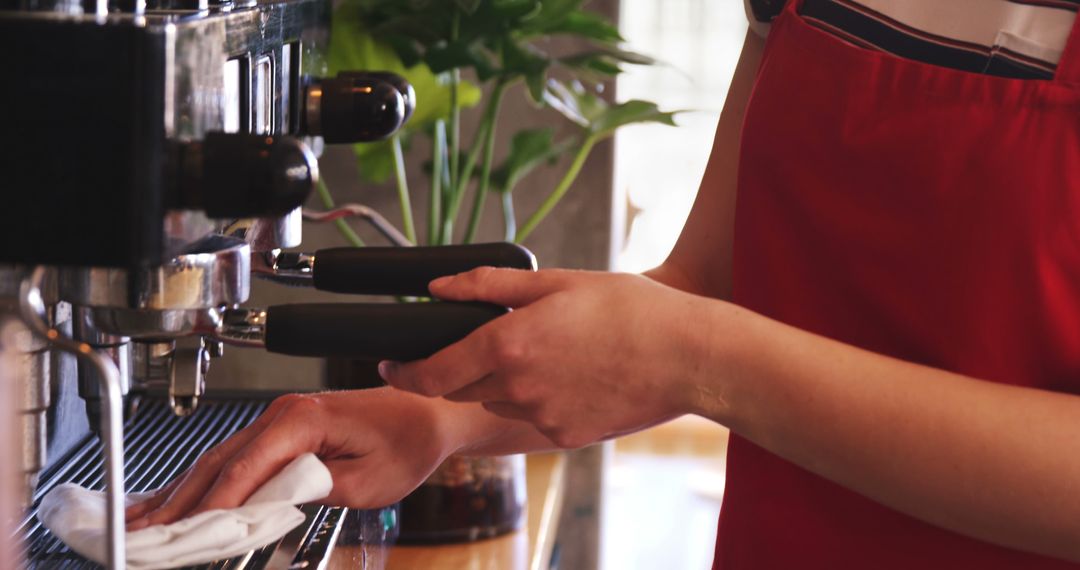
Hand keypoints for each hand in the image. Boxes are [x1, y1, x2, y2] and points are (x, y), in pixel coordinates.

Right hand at [125, 388, 454, 528]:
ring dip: (182, 491)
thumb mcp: (366, 481)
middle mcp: (283, 413)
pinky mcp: (283, 430)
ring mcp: (279, 419)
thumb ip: (313, 492)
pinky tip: (179, 497)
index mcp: (302, 419)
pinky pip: (235, 457)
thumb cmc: (407, 441)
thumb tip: (269, 505)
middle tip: (144, 535)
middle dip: (180, 501)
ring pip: (219, 459)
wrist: (429, 412)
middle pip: (219, 462)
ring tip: (144, 521)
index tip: (186, 533)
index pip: (244, 467)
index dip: (212, 504)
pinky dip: (204, 480)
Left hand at [380, 268, 714, 448]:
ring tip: (547, 353)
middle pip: (461, 388)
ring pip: (498, 403)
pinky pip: (533, 419)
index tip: (391, 365)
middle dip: (458, 369)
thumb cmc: (630, 310)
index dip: (404, 371)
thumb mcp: (556, 282)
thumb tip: (438, 288)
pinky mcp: (565, 436)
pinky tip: (573, 376)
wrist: (687, 356)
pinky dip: (539, 400)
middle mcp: (517, 388)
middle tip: (485, 344)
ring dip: (502, 382)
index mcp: (508, 344)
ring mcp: (542, 417)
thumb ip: (488, 286)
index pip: (432, 372)